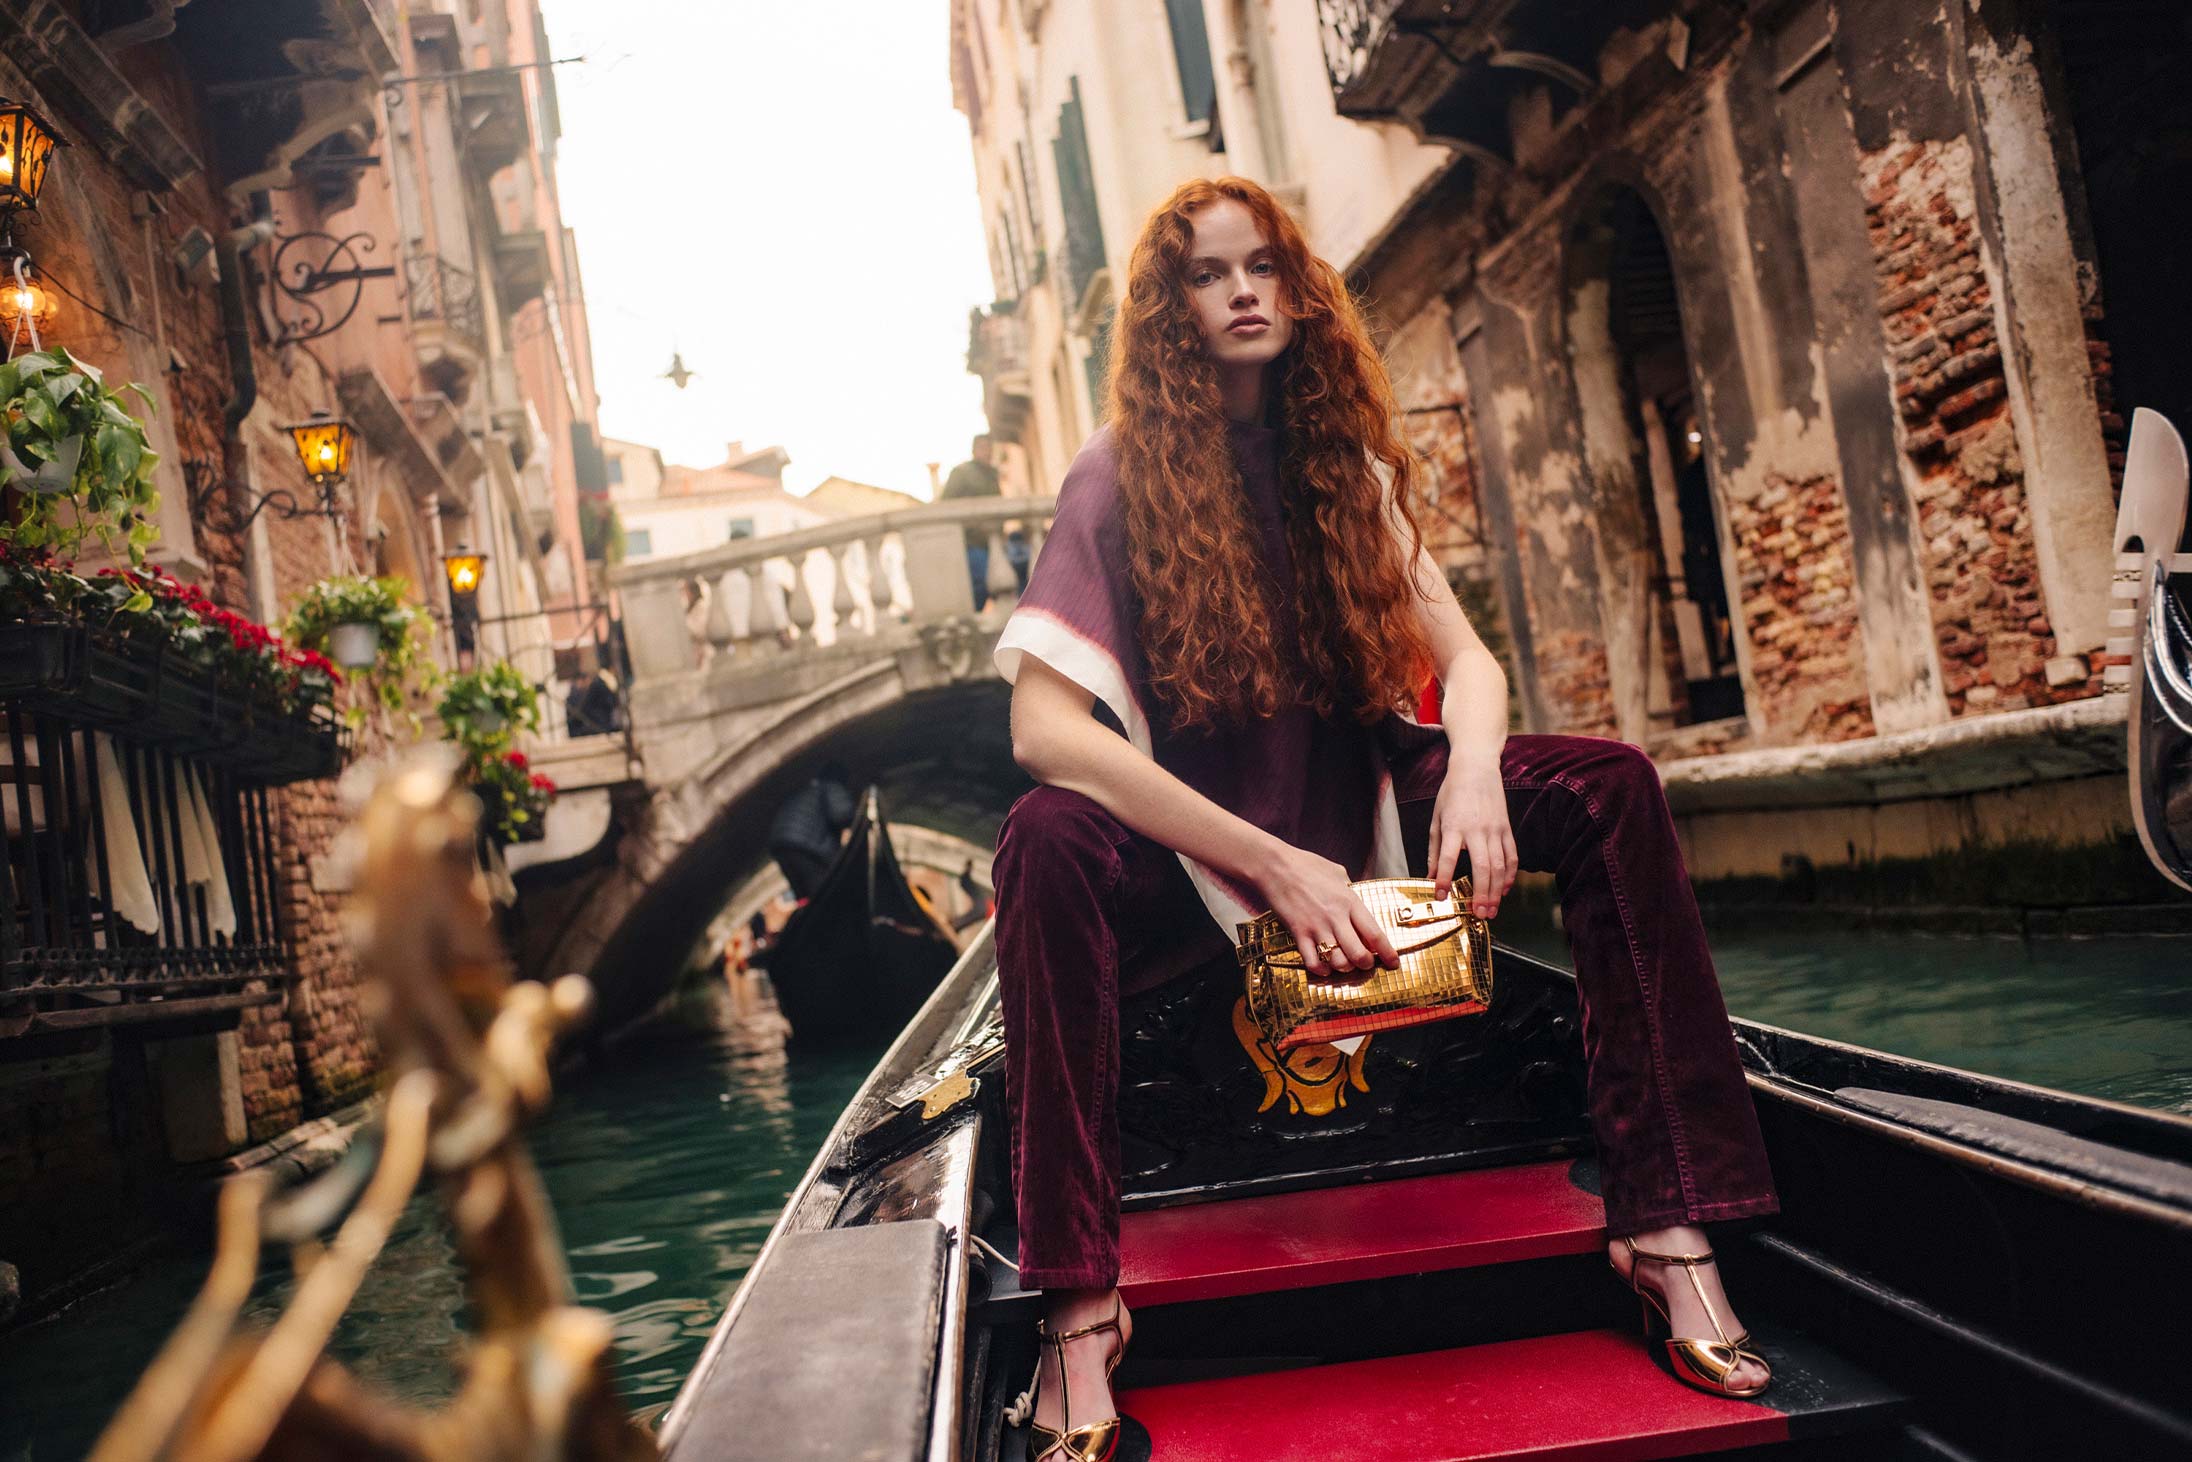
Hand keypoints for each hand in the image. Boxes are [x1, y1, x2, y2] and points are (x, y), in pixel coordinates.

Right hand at [1253, 842, 1398, 979]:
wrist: (1275, 866)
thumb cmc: (1306, 865)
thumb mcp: (1337, 872)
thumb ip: (1349, 889)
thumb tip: (1356, 899)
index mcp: (1349, 901)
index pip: (1375, 934)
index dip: (1388, 953)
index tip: (1394, 963)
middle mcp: (1336, 917)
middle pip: (1359, 954)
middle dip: (1366, 965)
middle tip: (1365, 964)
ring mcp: (1316, 927)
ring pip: (1338, 961)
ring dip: (1344, 968)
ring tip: (1344, 963)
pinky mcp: (1298, 933)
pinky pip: (1313, 962)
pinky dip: (1321, 970)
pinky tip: (1324, 966)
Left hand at [1428, 754, 1515, 917]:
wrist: (1476, 768)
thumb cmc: (1452, 794)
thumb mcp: (1436, 818)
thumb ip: (1435, 850)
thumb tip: (1431, 877)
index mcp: (1455, 826)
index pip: (1450, 857)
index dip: (1446, 879)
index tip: (1441, 897)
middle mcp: (1477, 829)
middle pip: (1482, 867)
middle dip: (1481, 894)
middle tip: (1479, 914)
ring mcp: (1495, 829)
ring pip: (1500, 865)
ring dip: (1496, 891)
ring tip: (1491, 910)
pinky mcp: (1507, 828)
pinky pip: (1512, 856)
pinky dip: (1510, 875)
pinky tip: (1504, 890)